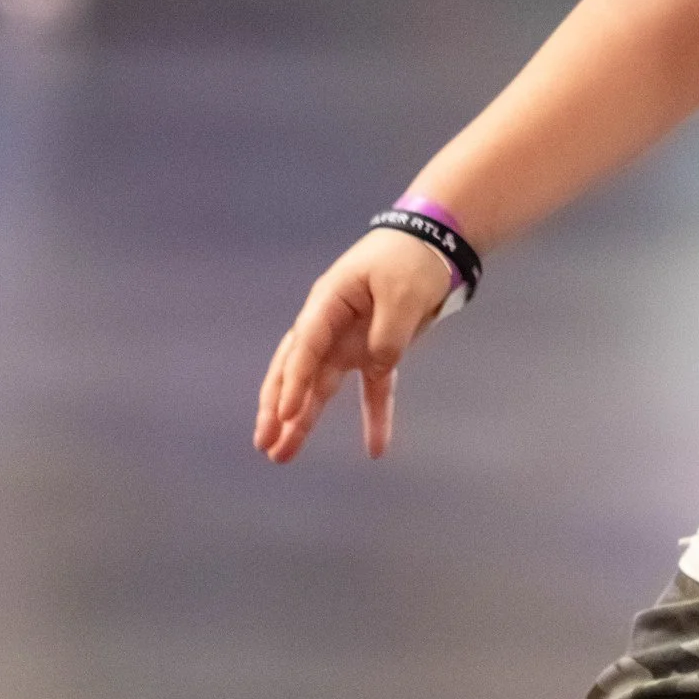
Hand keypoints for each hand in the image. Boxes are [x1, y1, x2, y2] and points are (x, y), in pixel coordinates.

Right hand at [255, 228, 457, 464]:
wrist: (433, 243)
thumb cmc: (410, 260)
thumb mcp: (401, 294)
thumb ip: (387, 334)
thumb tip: (377, 365)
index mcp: (329, 303)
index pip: (306, 348)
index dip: (294, 383)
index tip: (285, 415)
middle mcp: (331, 325)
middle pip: (298, 371)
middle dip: (278, 408)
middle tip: (264, 443)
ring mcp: (351, 341)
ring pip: (321, 386)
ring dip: (305, 420)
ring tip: (283, 455)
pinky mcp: (376, 352)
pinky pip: (373, 390)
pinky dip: (375, 418)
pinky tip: (376, 450)